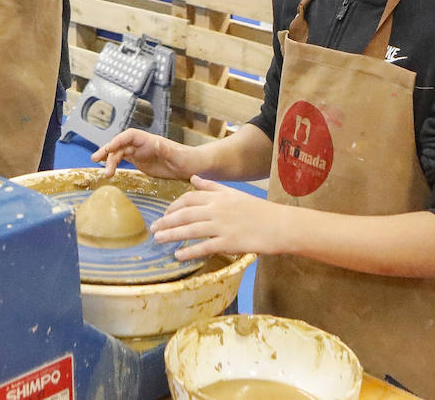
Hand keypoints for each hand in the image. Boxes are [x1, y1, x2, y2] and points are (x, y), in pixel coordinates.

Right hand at [92, 129, 192, 179]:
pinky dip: (114, 164)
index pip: (129, 136)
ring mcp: (140, 154)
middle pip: (120, 144)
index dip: (118, 140)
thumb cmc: (187, 159)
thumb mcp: (178, 155)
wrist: (192, 167)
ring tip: (103, 172)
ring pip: (119, 153)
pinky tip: (108, 171)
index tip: (110, 148)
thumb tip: (155, 142)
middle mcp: (142, 145)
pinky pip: (123, 161)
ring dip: (109, 160)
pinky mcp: (140, 163)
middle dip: (107, 150)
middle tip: (95, 159)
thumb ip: (166, 149)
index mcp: (149, 140)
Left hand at [150, 177, 289, 260]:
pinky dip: (190, 252)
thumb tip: (193, 178)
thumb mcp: (234, 193)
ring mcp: (223, 226)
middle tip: (152, 228)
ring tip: (158, 240)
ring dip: (171, 235)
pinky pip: (205, 247)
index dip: (173, 206)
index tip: (164, 214)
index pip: (188, 198)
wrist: (281, 225)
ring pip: (190, 230)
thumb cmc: (258, 211)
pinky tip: (178, 256)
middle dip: (166, 221)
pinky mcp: (230, 242)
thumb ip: (212, 187)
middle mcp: (218, 209)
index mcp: (218, 196)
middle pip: (185, 214)